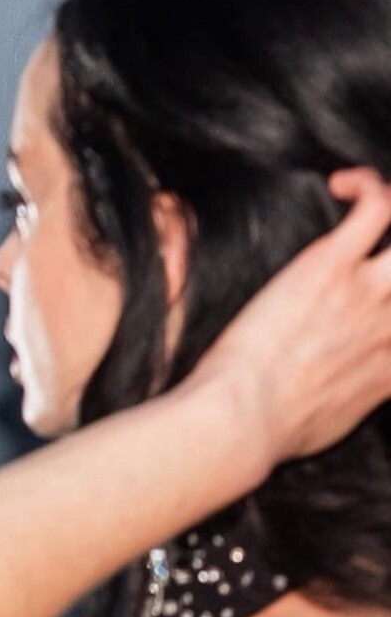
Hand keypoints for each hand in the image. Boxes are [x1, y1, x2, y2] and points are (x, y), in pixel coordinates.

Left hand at [193, 167, 390, 464]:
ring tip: (377, 207)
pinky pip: (377, 203)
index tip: (385, 299)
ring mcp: (369, 293)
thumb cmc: (270, 433)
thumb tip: (335, 396)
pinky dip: (364, 183)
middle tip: (387, 254)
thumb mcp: (332, 425)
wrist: (241, 423)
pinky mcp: (331, 267)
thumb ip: (352, 397)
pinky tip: (340, 185)